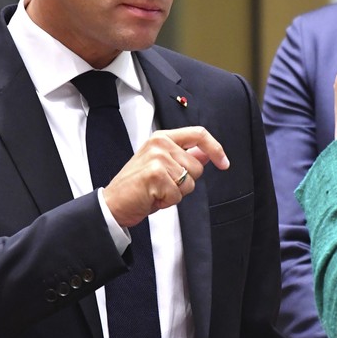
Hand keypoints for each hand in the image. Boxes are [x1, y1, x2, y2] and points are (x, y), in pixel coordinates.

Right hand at [102, 126, 229, 226]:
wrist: (112, 203)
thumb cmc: (136, 186)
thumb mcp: (162, 165)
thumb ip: (184, 157)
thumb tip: (208, 154)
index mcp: (162, 137)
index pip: (199, 134)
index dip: (216, 149)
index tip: (224, 163)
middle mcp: (160, 144)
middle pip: (197, 166)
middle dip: (186, 182)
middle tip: (163, 185)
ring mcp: (158, 158)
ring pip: (190, 182)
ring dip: (176, 193)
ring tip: (156, 191)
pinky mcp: (155, 175)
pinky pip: (178, 195)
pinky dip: (167, 202)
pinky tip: (152, 197)